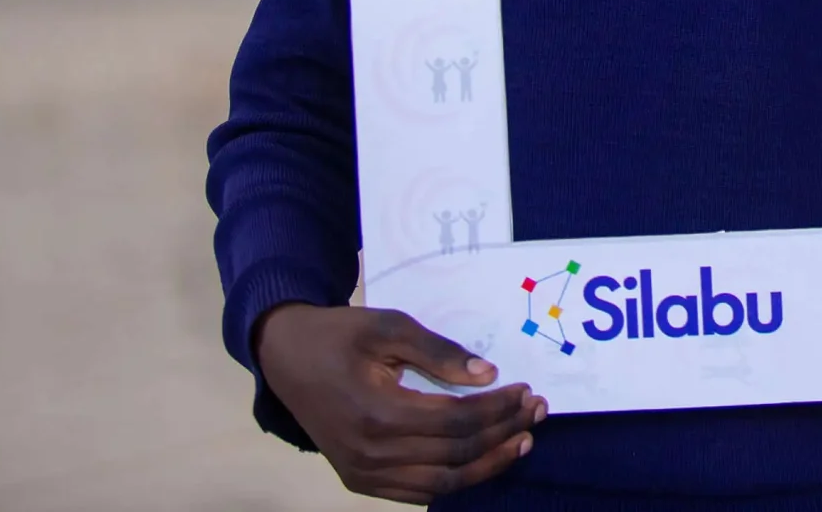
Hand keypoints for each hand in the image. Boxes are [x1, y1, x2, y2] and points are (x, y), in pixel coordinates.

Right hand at [253, 302, 541, 503]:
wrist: (285, 357)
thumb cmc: (340, 336)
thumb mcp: (389, 328)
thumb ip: (440, 353)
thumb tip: (488, 375)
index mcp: (378, 413)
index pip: (457, 420)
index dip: (498, 409)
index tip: (527, 391)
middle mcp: (370, 453)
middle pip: (456, 453)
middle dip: (504, 433)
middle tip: (536, 412)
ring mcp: (362, 473)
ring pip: (441, 483)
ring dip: (487, 464)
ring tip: (521, 442)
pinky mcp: (358, 480)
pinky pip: (416, 492)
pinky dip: (453, 481)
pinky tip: (481, 462)